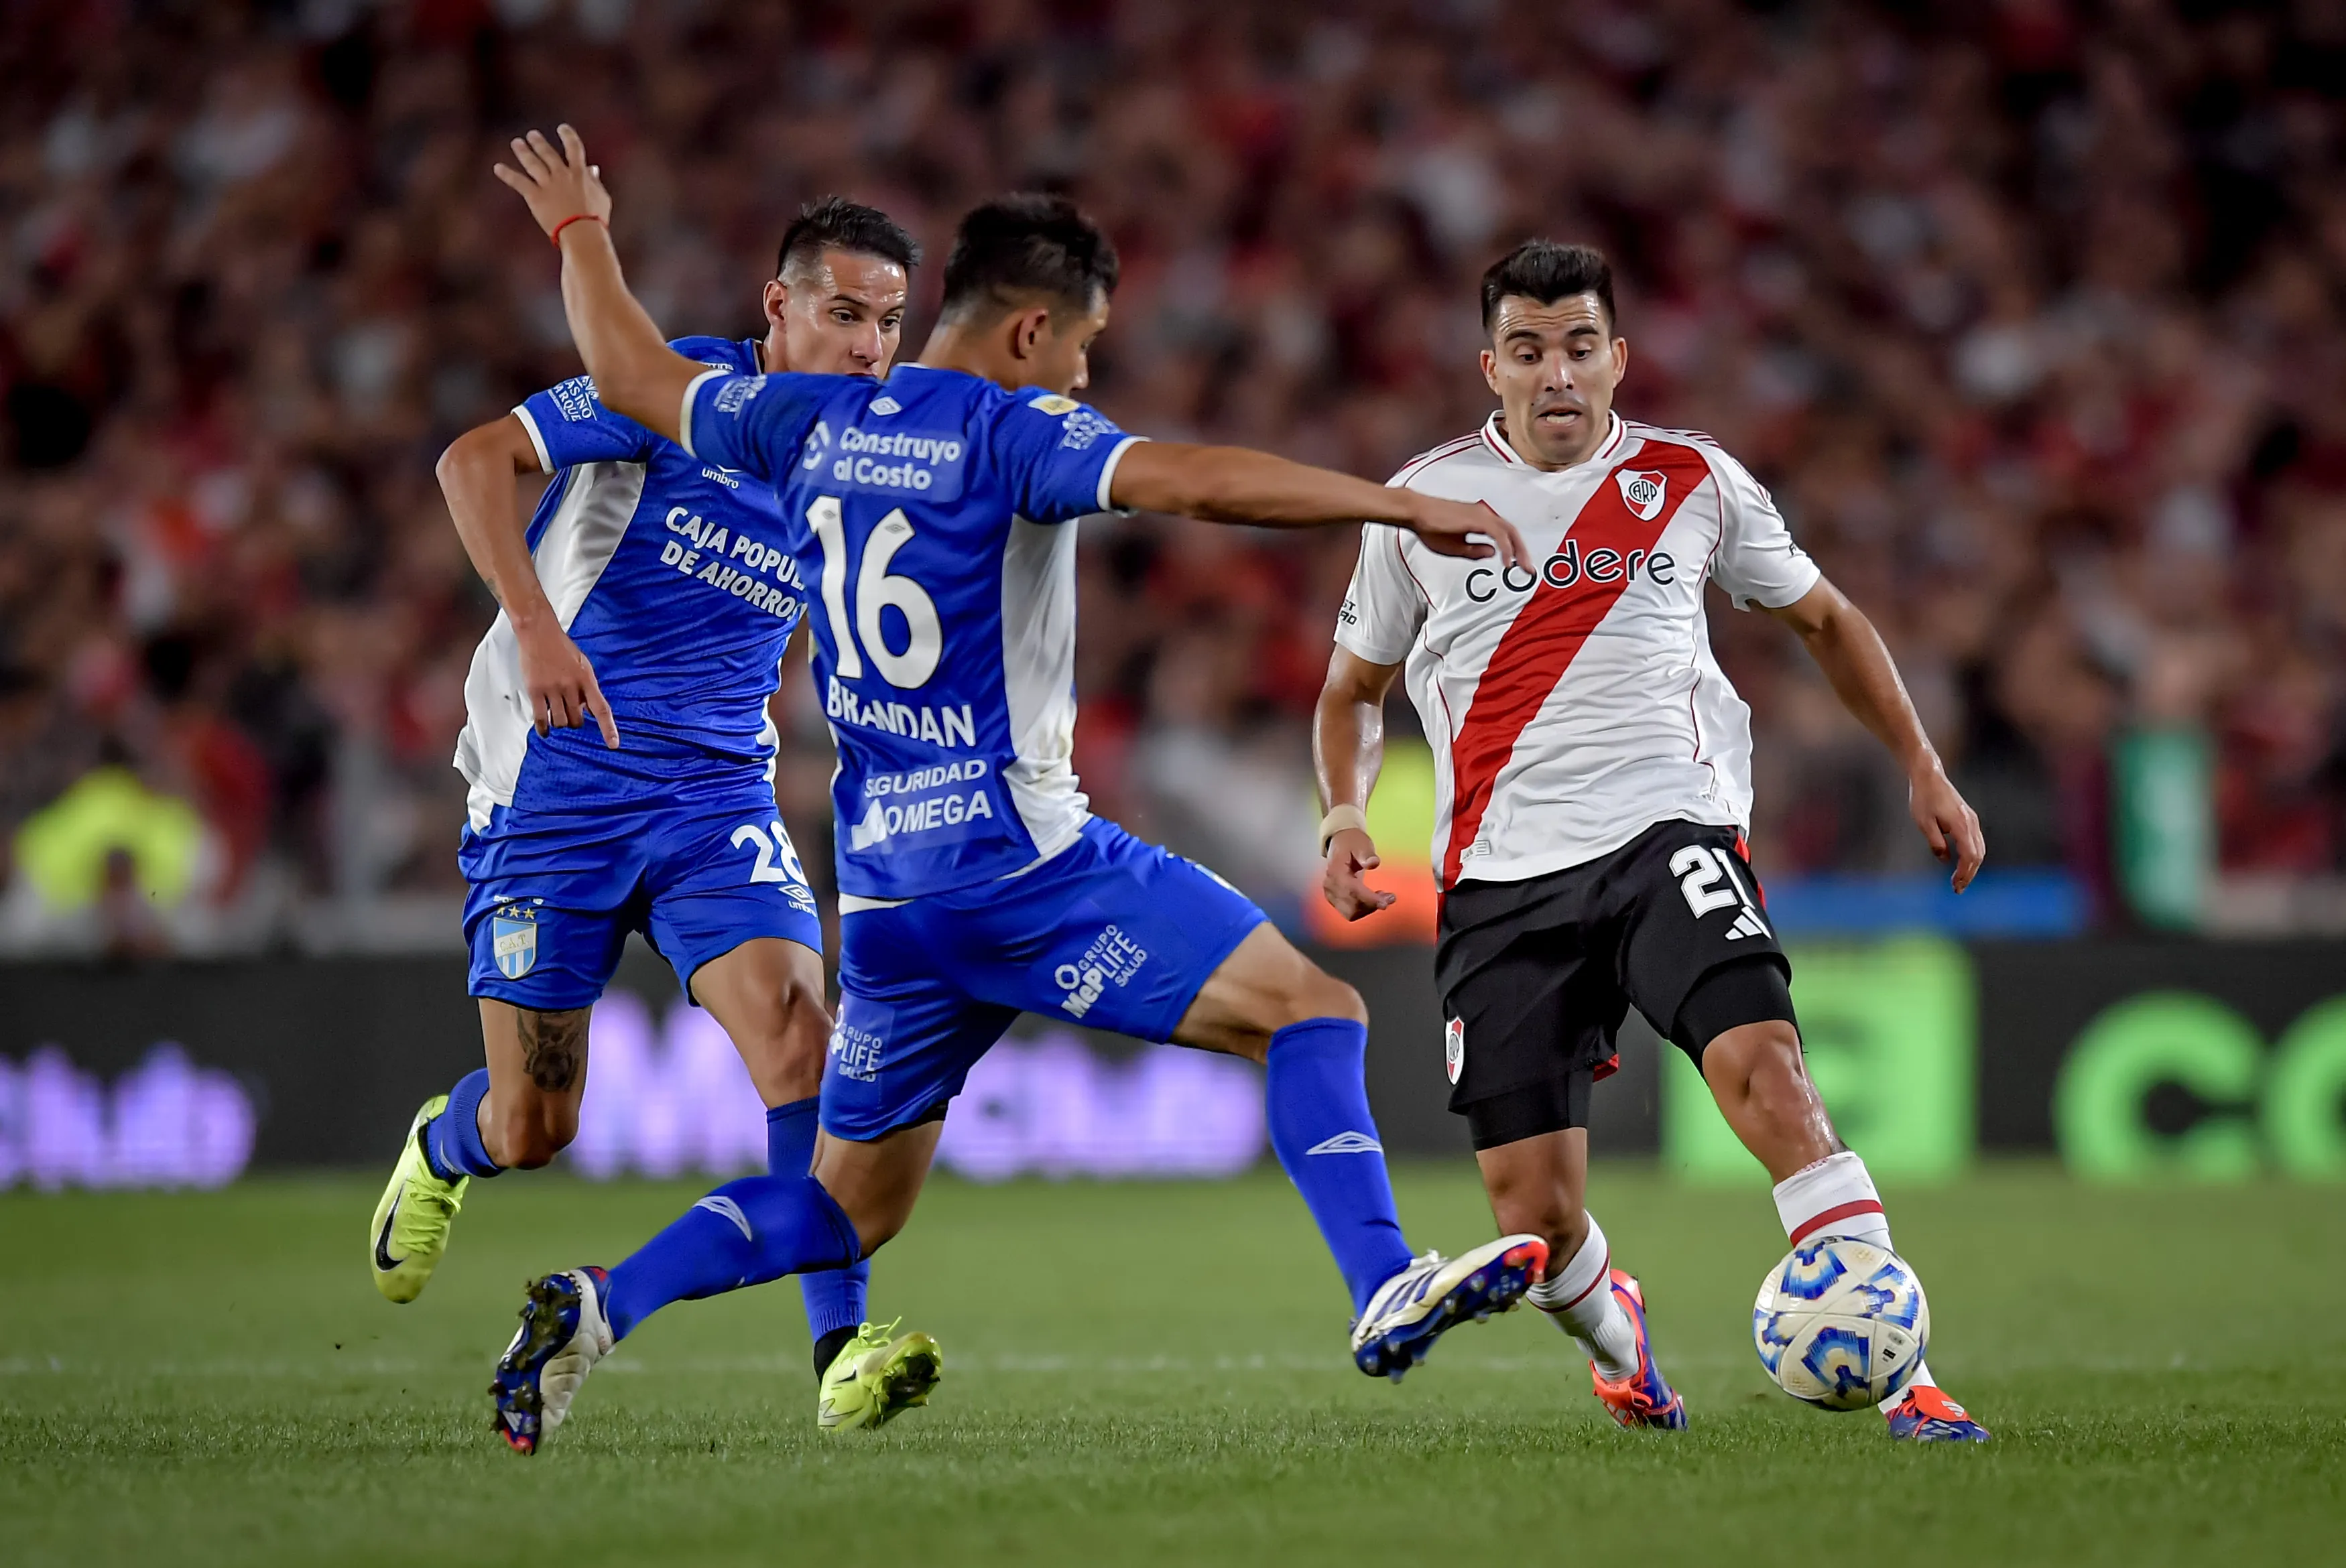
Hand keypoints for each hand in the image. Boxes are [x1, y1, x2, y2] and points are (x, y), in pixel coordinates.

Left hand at [493, 124, 610, 240]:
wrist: (582, 232)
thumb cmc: (595, 219)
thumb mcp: (602, 197)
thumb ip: (595, 181)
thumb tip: (593, 169)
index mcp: (580, 173)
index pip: (574, 147)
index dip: (568, 135)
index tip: (562, 128)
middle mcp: (562, 174)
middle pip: (548, 153)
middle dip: (539, 143)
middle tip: (531, 135)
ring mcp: (547, 184)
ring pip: (532, 163)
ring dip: (523, 151)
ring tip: (517, 143)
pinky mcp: (535, 196)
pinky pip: (518, 182)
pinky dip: (507, 174)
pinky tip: (497, 167)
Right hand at [514, 617, 619, 747]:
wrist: (539, 633)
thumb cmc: (561, 648)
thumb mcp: (583, 665)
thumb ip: (586, 687)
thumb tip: (587, 708)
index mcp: (587, 679)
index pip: (601, 709)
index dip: (608, 729)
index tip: (614, 744)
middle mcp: (571, 686)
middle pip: (577, 719)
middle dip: (575, 721)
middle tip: (571, 714)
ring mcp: (553, 689)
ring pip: (560, 721)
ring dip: (560, 723)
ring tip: (557, 715)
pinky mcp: (536, 691)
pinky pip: (541, 718)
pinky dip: (544, 728)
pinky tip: (545, 731)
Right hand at [1321, 828, 1396, 920]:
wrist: (1340, 844)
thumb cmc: (1352, 843)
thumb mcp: (1361, 844)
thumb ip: (1366, 854)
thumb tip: (1373, 863)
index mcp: (1335, 872)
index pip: (1352, 891)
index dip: (1369, 899)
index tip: (1386, 902)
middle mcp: (1330, 886)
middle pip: (1351, 907)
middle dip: (1372, 906)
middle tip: (1390, 897)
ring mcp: (1331, 894)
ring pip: (1351, 913)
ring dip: (1369, 909)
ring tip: (1385, 896)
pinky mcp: (1335, 900)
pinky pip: (1351, 912)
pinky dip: (1365, 909)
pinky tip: (1375, 898)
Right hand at [1400, 494, 1526, 568]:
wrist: (1417, 512)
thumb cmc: (1430, 527)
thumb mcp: (1455, 547)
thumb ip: (1474, 551)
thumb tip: (1493, 553)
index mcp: (1479, 519)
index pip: (1504, 534)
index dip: (1515, 550)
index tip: (1519, 565)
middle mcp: (1483, 514)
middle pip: (1512, 532)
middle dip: (1523, 552)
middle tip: (1529, 569)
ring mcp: (1481, 515)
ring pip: (1509, 532)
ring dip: (1519, 551)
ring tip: (1523, 567)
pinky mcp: (1477, 519)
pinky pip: (1499, 534)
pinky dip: (1506, 548)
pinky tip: (1507, 562)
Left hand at [1909, 762, 1982, 891]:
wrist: (1929, 776)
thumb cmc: (1923, 798)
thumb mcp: (1923, 822)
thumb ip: (1935, 843)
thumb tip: (1944, 860)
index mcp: (1961, 825)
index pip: (1969, 856)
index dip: (1964, 873)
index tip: (1955, 886)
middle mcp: (1971, 823)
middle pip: (1978, 855)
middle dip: (1969, 874)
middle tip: (1957, 889)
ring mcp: (1972, 820)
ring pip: (1979, 849)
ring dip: (1971, 866)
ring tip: (1959, 880)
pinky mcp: (1968, 818)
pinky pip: (1976, 841)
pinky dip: (1972, 855)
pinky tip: (1961, 863)